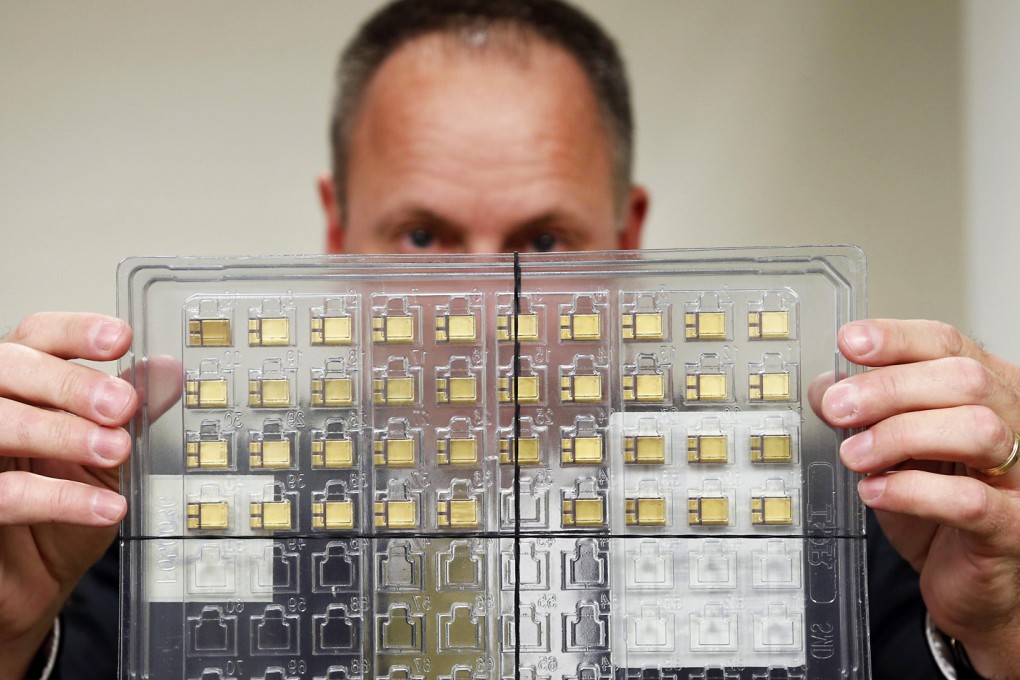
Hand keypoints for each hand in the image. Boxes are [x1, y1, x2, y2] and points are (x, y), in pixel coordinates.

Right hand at [0, 312, 136, 678]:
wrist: (35, 585)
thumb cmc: (62, 511)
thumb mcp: (107, 459)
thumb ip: (132, 415)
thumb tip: (167, 372)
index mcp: (21, 384)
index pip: (37, 337)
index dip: (75, 331)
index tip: (120, 339)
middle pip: (12, 367)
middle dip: (71, 383)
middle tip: (122, 406)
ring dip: (61, 433)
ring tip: (115, 451)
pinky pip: (3, 494)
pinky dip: (59, 497)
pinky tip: (106, 506)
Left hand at [819, 319, 1019, 678]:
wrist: (968, 583)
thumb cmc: (936, 510)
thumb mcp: (892, 451)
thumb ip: (865, 416)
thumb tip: (827, 388)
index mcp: (987, 393)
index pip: (949, 344)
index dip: (898, 339)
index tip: (851, 342)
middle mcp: (1015, 424)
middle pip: (964, 379)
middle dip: (889, 388)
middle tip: (838, 409)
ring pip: (978, 429)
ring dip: (901, 436)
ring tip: (855, 456)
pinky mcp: (1011, 528)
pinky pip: (969, 499)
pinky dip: (911, 490)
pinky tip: (875, 491)